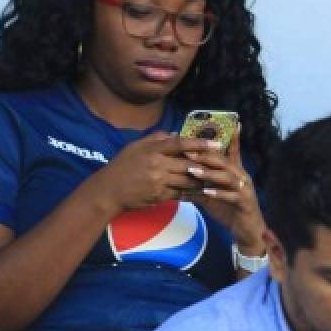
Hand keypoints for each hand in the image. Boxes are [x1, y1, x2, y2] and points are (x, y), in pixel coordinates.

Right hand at [93, 132, 217, 212]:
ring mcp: (159, 182)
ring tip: (215, 178)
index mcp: (152, 150)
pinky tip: (200, 191)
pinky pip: (180, 194)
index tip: (215, 143)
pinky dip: (191, 192)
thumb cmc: (122, 166)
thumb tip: (175, 134)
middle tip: (221, 163)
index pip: (180, 144)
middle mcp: (157, 165)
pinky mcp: (159, 196)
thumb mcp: (135, 146)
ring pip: (187, 180)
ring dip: (201, 180)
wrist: (109, 191)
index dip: (199, 143)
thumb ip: (156, 138)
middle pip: (188, 164)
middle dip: (205, 164)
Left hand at [182, 126, 265, 252]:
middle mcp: (241, 176)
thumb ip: (199, 186)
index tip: (216, 125)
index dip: (226, 138)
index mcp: (234, 171)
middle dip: (205, 156)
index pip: (230, 151)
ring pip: (227, 176)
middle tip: (188, 152)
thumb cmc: (229, 210)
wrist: (246, 230)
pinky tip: (206, 192)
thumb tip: (179, 181)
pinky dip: (219, 193)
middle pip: (224, 161)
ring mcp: (244, 189)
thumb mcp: (212, 196)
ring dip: (209, 173)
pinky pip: (232, 195)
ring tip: (193, 171)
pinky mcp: (245, 202)